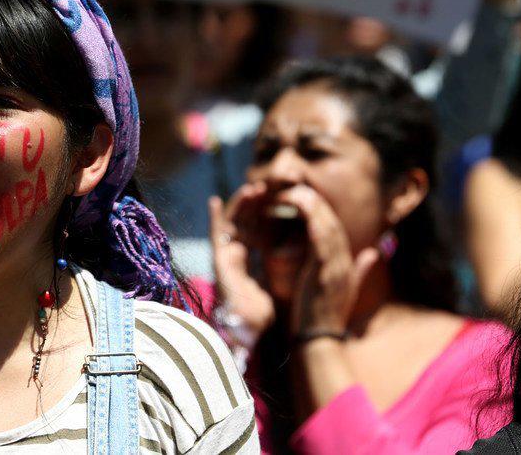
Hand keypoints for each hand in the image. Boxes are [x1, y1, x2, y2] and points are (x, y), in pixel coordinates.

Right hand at [210, 183, 274, 335]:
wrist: (249, 334)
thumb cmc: (263, 314)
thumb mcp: (281, 282)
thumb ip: (287, 266)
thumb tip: (306, 252)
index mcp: (253, 260)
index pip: (261, 230)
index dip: (268, 213)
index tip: (281, 197)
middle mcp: (238, 255)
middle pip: (247, 222)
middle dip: (256, 203)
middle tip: (268, 185)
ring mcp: (227, 257)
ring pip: (234, 223)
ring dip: (242, 204)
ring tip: (254, 187)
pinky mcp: (219, 261)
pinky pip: (215, 236)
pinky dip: (215, 218)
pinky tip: (215, 201)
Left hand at [283, 186, 378, 336]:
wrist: (318, 339)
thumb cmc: (325, 317)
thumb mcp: (345, 291)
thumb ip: (360, 271)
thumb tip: (374, 254)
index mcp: (348, 265)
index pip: (338, 230)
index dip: (324, 211)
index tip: (309, 198)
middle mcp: (345, 262)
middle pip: (333, 223)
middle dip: (317, 202)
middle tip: (299, 187)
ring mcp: (336, 266)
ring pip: (327, 225)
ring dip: (311, 204)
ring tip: (295, 190)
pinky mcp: (324, 270)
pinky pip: (319, 237)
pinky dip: (311, 218)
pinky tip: (300, 204)